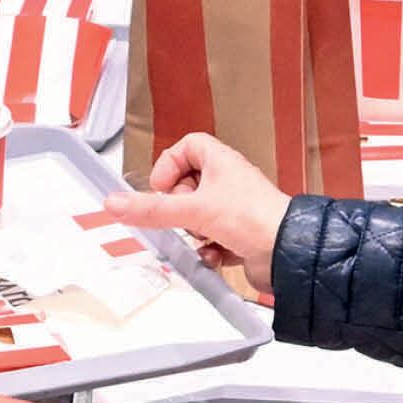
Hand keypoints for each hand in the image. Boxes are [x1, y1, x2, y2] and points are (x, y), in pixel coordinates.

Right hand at [106, 133, 295, 301]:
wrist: (288, 253)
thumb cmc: (255, 218)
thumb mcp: (193, 210)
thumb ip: (151, 209)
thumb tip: (114, 202)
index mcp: (221, 161)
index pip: (188, 146)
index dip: (169, 164)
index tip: (160, 186)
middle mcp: (228, 182)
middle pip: (186, 187)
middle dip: (179, 208)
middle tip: (182, 215)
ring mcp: (233, 210)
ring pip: (196, 218)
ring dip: (194, 233)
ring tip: (205, 237)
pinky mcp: (237, 236)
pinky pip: (210, 241)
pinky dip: (208, 250)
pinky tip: (215, 255)